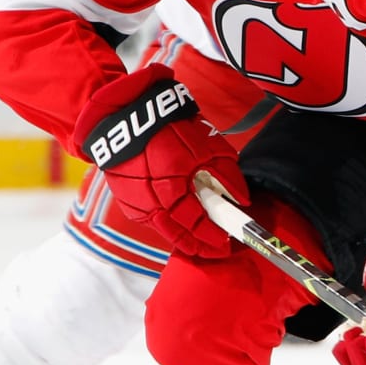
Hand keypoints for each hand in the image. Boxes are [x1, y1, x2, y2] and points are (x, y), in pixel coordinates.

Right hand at [71, 63, 248, 257]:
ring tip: (200, 238)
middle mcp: (149, 201)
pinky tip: (179, 221)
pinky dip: (167, 223)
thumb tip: (241, 199)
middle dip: (198, 245)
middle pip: (177, 235)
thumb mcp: (207, 145)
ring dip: (182, 236)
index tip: (227, 242)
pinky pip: (151, 219)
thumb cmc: (168, 126)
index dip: (212, 236)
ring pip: (163, 230)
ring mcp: (135, 202)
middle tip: (215, 248)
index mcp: (170, 188)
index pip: (195, 223)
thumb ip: (226, 175)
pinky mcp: (127, 199)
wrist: (124, 116)